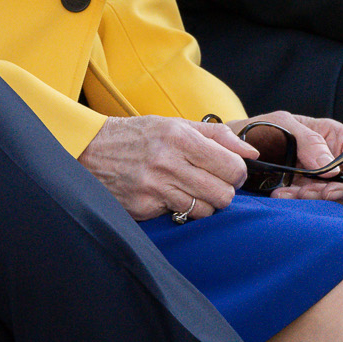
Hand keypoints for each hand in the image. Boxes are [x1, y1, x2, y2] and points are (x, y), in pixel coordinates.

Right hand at [76, 115, 254, 220]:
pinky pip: (180, 217)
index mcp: (179, 137)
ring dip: (204, 203)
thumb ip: (217, 136)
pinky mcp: (143, 207)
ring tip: (190, 189)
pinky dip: (181, 209)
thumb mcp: (175, 124)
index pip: (231, 167)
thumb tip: (252, 153)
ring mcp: (154, 188)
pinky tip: (170, 196)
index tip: (230, 171)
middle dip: (224, 191)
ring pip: (205, 210)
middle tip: (213, 183)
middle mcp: (167, 162)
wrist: (90, 149)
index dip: (237, 172)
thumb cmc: (138, 135)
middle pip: (223, 194)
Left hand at [232, 111, 342, 207]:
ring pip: (339, 203)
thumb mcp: (284, 124)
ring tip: (286, 194)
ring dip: (315, 203)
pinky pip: (319, 209)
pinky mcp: (311, 196)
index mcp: (339, 139)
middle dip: (334, 195)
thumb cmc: (263, 128)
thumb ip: (308, 141)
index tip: (329, 188)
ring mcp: (326, 182)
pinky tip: (281, 196)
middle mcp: (338, 162)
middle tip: (304, 193)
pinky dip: (302, 207)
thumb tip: (331, 169)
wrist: (238, 146)